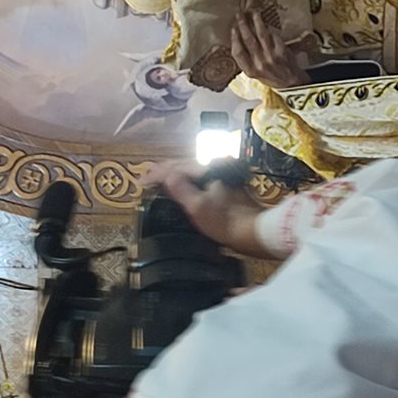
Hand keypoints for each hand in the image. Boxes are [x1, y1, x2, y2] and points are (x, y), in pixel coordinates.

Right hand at [140, 158, 269, 256]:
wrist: (256, 231)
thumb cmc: (226, 221)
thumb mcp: (198, 207)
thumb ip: (181, 189)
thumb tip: (167, 176)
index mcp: (210, 168)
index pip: (176, 167)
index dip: (157, 175)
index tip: (140, 182)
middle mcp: (218, 166)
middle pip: (184, 166)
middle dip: (164, 172)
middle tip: (146, 179)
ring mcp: (224, 176)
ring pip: (192, 172)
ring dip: (175, 176)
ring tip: (159, 181)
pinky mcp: (227, 187)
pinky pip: (200, 180)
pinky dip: (187, 183)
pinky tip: (181, 188)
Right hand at [231, 9, 309, 88]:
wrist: (290, 82)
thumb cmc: (271, 76)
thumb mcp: (254, 74)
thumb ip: (247, 60)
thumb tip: (239, 39)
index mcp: (250, 70)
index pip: (238, 52)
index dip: (234, 38)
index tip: (233, 28)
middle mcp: (259, 63)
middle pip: (248, 40)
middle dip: (243, 25)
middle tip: (239, 14)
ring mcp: (271, 57)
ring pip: (261, 35)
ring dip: (256, 21)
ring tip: (253, 12)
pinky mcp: (281, 51)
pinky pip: (273, 37)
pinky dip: (269, 29)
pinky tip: (266, 23)